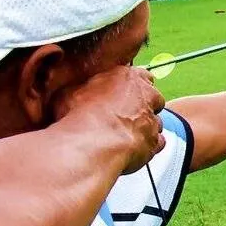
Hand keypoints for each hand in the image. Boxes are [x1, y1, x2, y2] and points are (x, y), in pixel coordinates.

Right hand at [52, 67, 166, 173]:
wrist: (94, 144)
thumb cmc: (80, 115)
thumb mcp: (69, 93)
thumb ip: (80, 90)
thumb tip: (72, 93)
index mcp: (127, 77)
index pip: (141, 75)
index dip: (133, 86)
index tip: (124, 92)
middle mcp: (146, 96)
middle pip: (153, 97)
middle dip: (142, 105)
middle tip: (124, 115)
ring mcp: (152, 120)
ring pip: (155, 121)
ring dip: (144, 127)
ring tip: (123, 136)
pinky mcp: (154, 142)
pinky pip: (157, 143)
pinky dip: (147, 146)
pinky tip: (132, 149)